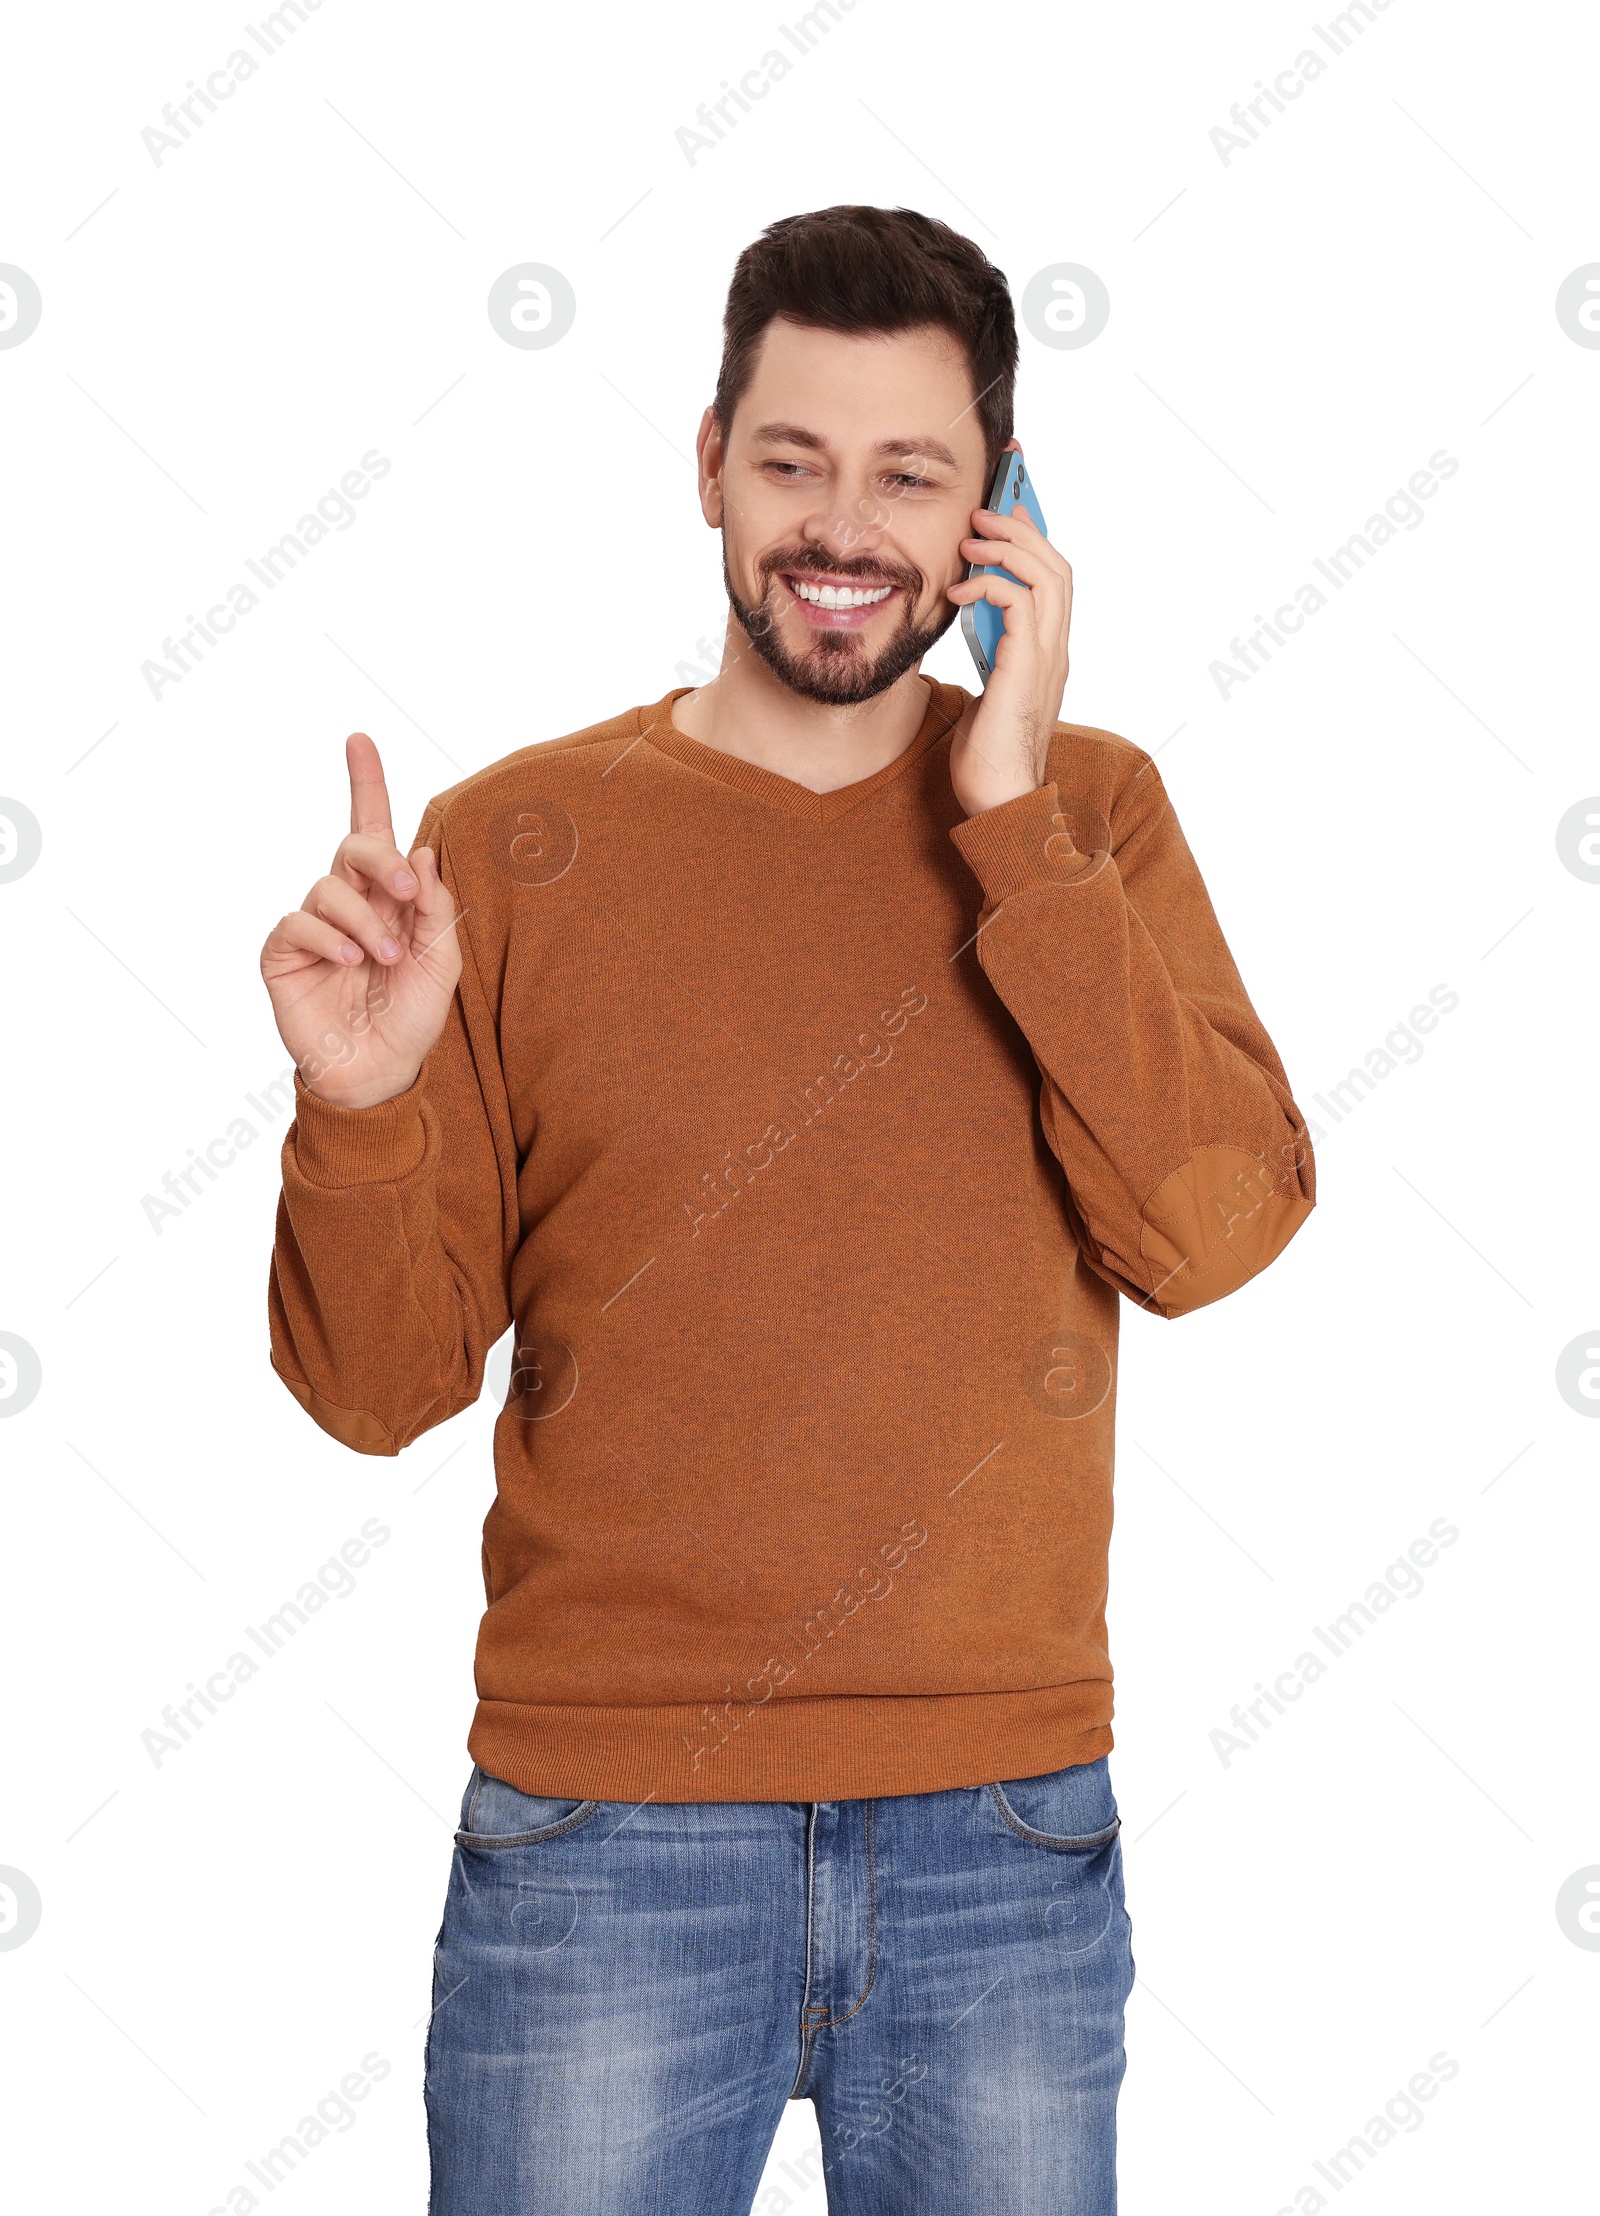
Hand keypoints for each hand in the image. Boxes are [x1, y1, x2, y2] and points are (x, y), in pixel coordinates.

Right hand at [260, 735, 461, 1108]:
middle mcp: (349, 901)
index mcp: (388, 897)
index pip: (374, 830)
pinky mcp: (283, 952)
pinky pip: (299, 921)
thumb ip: (436, 907)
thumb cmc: (412, 1017)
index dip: (366, 783)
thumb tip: (421, 851)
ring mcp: (313, 925)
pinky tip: (350, 961)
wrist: (379, 1070)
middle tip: (407, 891)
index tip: (359, 740)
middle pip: (355, 845)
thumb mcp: (442, 960)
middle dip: (380, 858)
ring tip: (383, 957)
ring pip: (330, 885)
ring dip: (365, 918)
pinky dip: (330, 936)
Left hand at [944, 445, 1073, 818]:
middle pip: (1058, 567)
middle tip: (986, 509)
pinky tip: (959, 589)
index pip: (1052, 582)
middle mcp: (1055, 651)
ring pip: (1048, 577)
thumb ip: (988, 658)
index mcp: (1047, 655)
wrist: (999, 803)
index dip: (1035, 540)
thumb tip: (967, 626)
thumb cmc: (986, 759)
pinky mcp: (1026, 670)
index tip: (1010, 508)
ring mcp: (1047, 660)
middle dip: (1023, 528)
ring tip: (972, 536)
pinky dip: (991, 584)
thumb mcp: (984, 694)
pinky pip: (1020, 605)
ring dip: (1009, 547)